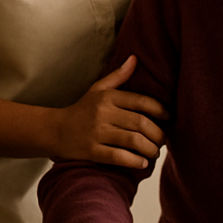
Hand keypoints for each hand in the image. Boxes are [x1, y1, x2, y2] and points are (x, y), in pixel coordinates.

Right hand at [51, 56, 166, 168]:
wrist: (54, 131)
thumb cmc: (80, 110)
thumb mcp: (97, 89)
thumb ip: (118, 76)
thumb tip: (135, 59)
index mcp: (107, 97)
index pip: (142, 101)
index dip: (160, 110)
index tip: (168, 118)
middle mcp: (103, 113)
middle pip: (141, 123)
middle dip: (158, 135)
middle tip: (162, 141)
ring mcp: (97, 133)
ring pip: (133, 141)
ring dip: (150, 150)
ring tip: (154, 153)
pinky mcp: (92, 151)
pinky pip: (119, 157)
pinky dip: (134, 162)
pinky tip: (141, 163)